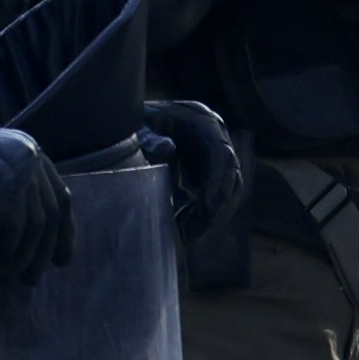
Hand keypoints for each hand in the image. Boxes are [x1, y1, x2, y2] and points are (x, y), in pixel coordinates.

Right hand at [0, 104, 69, 276]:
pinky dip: (8, 248)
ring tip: (18, 277)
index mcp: (29, 150)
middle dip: (47, 250)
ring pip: (36, 223)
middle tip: (35, 277)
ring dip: (28, 255)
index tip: (61, 258)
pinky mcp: (1, 183)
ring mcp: (17, 168)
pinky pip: (13, 226)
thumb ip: (11, 187)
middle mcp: (30, 155)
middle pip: (52, 212)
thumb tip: (34, 229)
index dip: (65, 231)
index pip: (61, 196)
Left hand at [141, 96, 243, 230]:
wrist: (128, 124)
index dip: (219, 181)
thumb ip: (150, 139)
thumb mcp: (137, 130)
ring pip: (226, 193)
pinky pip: (213, 199)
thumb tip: (168, 148)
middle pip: (231, 178)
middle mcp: (214, 139)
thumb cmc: (131, 124)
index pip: (222, 154)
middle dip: (215, 210)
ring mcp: (212, 157)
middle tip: (190, 234)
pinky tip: (182, 230)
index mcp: (202, 123)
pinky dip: (200, 216)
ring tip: (184, 237)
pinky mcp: (205, 172)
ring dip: (209, 218)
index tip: (207, 207)